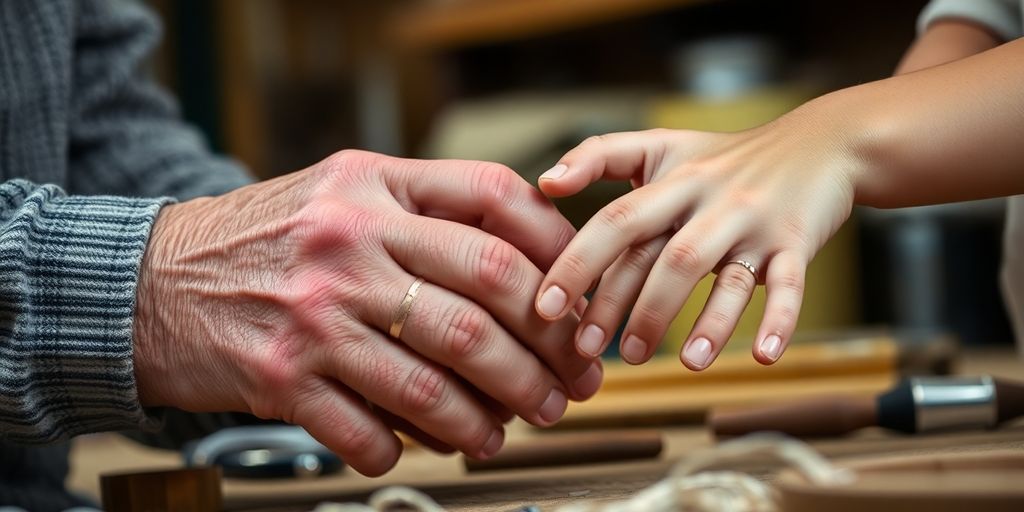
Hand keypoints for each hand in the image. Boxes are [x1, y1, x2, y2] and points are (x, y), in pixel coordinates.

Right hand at [132, 150, 601, 475]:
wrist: (145, 281)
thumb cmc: (264, 240)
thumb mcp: (342, 191)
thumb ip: (424, 207)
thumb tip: (531, 264)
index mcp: (372, 184)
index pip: (494, 201)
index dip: (557, 251)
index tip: (580, 302)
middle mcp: (348, 241)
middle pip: (485, 298)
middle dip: (545, 353)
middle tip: (569, 388)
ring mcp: (314, 312)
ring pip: (437, 377)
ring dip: (489, 417)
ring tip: (506, 432)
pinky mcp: (280, 378)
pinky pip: (369, 432)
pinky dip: (408, 450)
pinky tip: (424, 449)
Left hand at [533, 113, 858, 369]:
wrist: (821, 143)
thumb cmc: (725, 158)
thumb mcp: (662, 146)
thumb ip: (600, 156)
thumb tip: (545, 183)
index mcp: (671, 182)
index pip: (615, 222)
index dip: (577, 264)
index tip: (545, 309)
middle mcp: (711, 201)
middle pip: (665, 256)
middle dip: (626, 306)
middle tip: (592, 352)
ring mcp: (755, 224)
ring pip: (724, 277)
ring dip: (702, 325)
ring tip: (679, 364)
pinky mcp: (798, 243)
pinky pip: (791, 285)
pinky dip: (780, 321)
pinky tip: (763, 357)